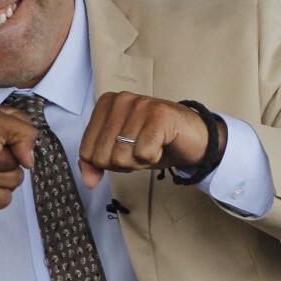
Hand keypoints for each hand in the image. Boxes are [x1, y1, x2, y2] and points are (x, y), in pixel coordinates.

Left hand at [78, 92, 227, 187]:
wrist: (194, 139)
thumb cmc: (154, 142)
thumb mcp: (119, 152)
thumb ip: (96, 163)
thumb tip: (88, 180)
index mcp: (105, 104)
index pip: (86, 151)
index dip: (107, 163)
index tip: (126, 150)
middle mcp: (120, 99)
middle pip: (102, 156)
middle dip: (123, 163)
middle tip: (141, 149)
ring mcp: (140, 104)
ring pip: (121, 156)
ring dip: (139, 161)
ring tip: (152, 146)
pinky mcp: (160, 114)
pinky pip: (143, 153)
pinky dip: (154, 157)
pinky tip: (162, 145)